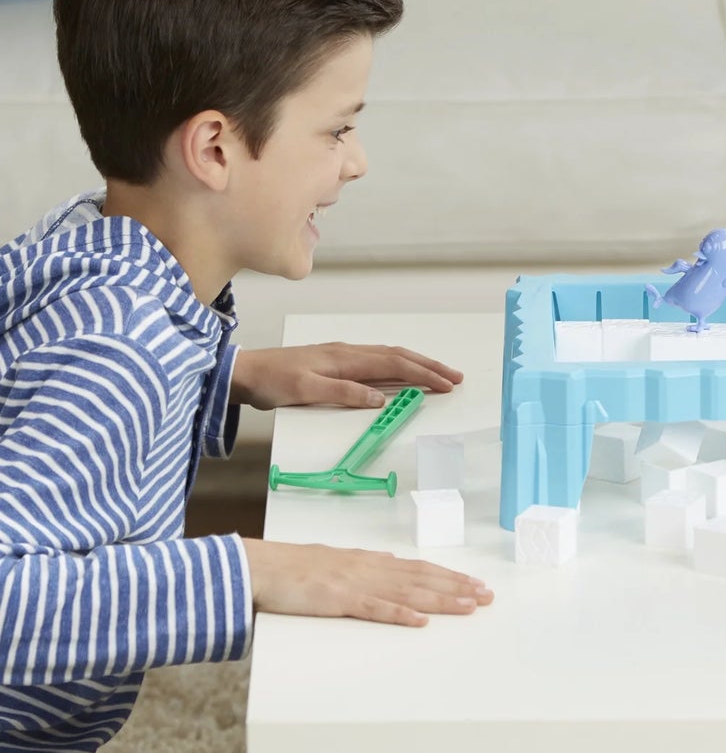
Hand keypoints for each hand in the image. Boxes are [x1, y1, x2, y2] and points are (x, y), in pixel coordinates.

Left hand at [230, 343, 463, 409]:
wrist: (243, 371)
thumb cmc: (271, 381)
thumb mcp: (305, 391)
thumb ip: (344, 394)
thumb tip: (379, 400)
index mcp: (346, 358)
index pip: (394, 365)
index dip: (423, 375)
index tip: (446, 384)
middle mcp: (348, 352)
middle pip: (398, 356)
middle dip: (429, 366)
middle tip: (455, 377)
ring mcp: (342, 355)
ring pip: (389, 356)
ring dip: (416, 364)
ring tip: (438, 374)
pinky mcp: (336, 361)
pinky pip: (376, 360)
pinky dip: (397, 366)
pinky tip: (401, 372)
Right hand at [242, 538, 493, 626]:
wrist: (260, 567)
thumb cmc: (295, 567)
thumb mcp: (338, 560)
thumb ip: (366, 562)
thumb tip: (392, 560)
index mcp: (370, 561)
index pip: (419, 569)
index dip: (450, 576)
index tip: (476, 583)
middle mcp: (370, 568)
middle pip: (422, 579)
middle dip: (457, 588)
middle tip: (487, 595)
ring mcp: (356, 583)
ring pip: (408, 593)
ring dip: (441, 600)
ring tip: (469, 606)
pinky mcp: (338, 600)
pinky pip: (375, 609)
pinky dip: (400, 615)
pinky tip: (421, 621)